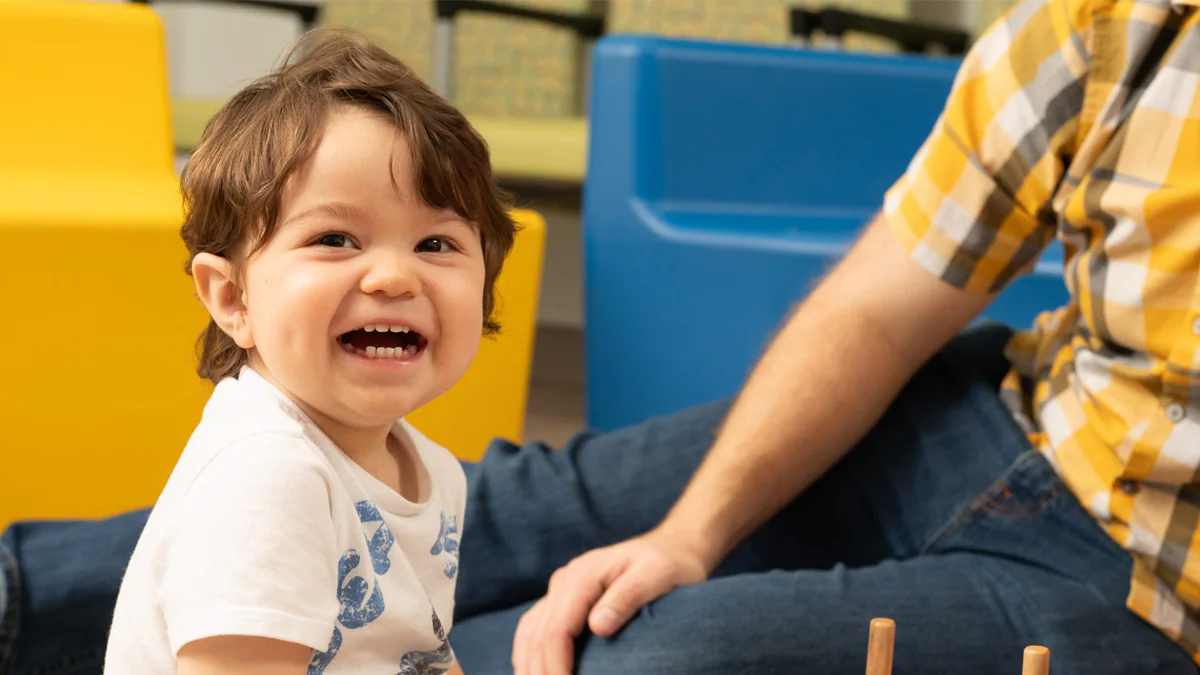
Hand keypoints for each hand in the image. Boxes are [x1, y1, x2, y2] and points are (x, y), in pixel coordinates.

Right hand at [511, 528, 709, 674]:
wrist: (672, 546)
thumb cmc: (669, 563)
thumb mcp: (657, 575)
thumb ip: (628, 597)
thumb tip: (597, 627)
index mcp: (583, 575)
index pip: (557, 629)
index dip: (555, 666)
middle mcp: (565, 580)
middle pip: (536, 634)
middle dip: (538, 672)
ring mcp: (561, 589)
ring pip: (528, 632)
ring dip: (528, 665)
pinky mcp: (563, 599)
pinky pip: (535, 628)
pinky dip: (529, 654)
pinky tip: (535, 672)